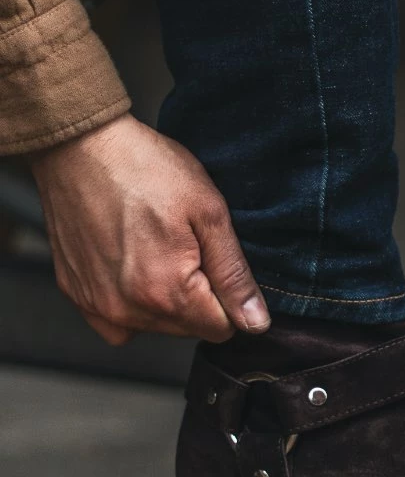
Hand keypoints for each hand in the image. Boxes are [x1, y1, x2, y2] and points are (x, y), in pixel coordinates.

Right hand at [30, 113, 269, 344]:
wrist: (81, 147)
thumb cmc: (147, 169)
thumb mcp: (210, 213)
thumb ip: (234, 274)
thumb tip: (256, 322)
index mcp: (166, 293)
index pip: (221, 329)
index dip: (230, 298)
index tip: (218, 262)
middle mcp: (127, 310)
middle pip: (188, 329)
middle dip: (200, 297)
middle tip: (189, 246)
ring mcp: (97, 306)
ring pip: (155, 326)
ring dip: (167, 299)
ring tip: (160, 248)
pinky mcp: (77, 295)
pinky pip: (118, 322)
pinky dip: (132, 303)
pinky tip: (135, 265)